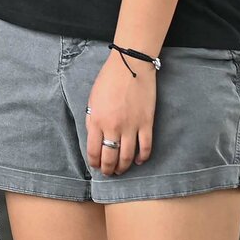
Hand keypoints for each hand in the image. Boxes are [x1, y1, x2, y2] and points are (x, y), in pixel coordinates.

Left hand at [85, 49, 155, 175]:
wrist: (130, 66)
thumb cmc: (108, 80)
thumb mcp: (92, 100)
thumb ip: (92, 119)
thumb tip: (94, 137)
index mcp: (96, 119)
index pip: (93, 150)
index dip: (94, 162)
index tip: (96, 166)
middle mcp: (113, 126)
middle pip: (110, 156)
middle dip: (108, 169)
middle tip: (108, 173)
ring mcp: (131, 126)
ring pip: (127, 156)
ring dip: (123, 167)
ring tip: (121, 170)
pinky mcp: (147, 124)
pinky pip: (145, 147)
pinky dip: (142, 157)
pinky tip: (138, 161)